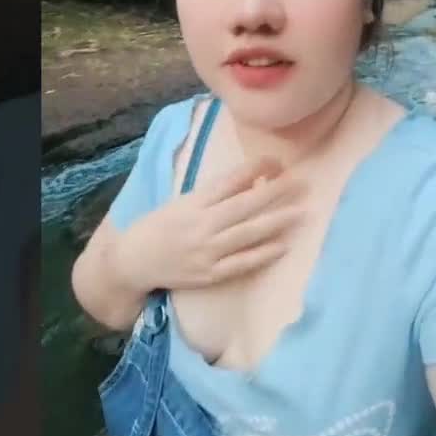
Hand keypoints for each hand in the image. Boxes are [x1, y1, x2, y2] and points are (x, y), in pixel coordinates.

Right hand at [109, 157, 303, 291]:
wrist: (133, 262)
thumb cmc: (158, 227)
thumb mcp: (181, 203)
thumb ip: (213, 194)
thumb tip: (249, 180)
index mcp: (192, 202)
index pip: (229, 182)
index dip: (255, 170)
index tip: (278, 162)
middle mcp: (201, 225)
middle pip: (245, 206)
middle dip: (276, 194)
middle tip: (302, 184)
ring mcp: (207, 251)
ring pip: (248, 233)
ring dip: (278, 222)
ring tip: (302, 212)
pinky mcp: (210, 274)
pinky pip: (242, 263)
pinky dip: (264, 254)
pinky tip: (284, 245)